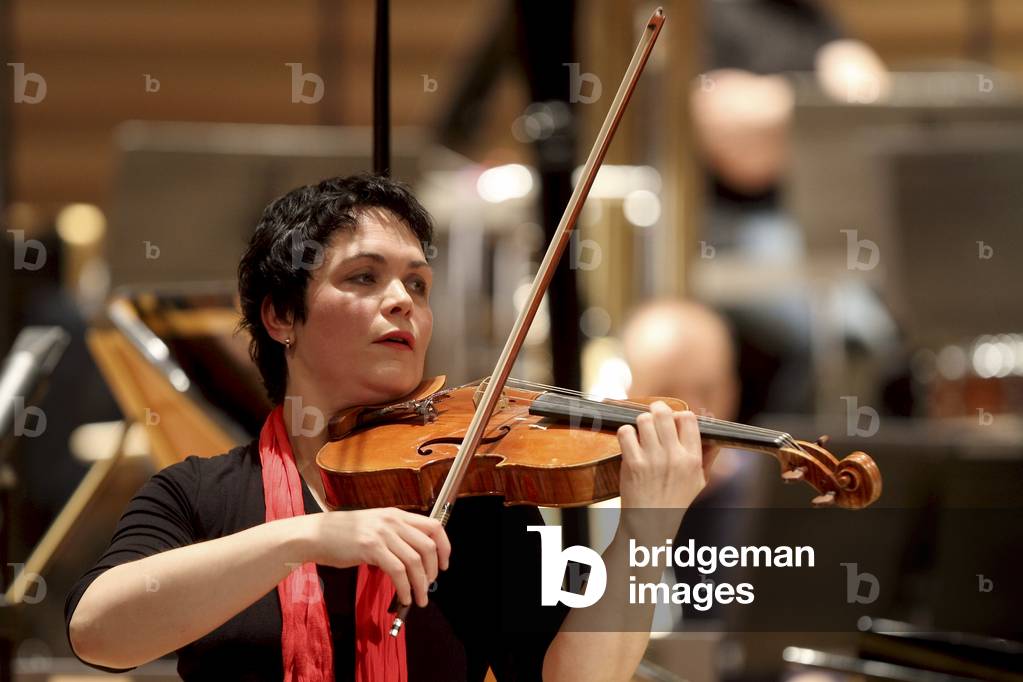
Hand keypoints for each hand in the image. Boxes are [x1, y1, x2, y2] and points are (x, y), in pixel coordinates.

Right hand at [303, 508, 450, 607]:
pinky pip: (397, 571)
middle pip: (428, 545)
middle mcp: (393, 521)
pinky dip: (405, 587)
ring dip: (421, 584)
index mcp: (396, 514)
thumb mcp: (374, 526)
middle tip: (430, 585)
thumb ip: (394, 536)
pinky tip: (404, 597)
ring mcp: (382, 533)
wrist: (315, 534)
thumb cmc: (342, 534)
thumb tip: (414, 558)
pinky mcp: (371, 548)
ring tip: (420, 598)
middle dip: (433, 570)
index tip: (444, 564)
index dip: (445, 546)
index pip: (434, 526)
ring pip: (415, 561)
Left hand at [616, 401, 719, 538]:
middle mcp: (674, 457)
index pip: (688, 419)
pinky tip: (629, 441)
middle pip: (664, 414)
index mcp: (692, 458)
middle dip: (657, 410)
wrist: (650, 523)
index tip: (672, 420)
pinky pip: (625, 433)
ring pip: (644, 420)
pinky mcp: (633, 464)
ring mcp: (652, 459)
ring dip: (640, 421)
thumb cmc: (674, 501)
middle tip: (652, 415)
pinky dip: (625, 433)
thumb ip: (709, 456)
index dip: (678, 414)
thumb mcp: (700, 481)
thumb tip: (716, 436)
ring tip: (640, 431)